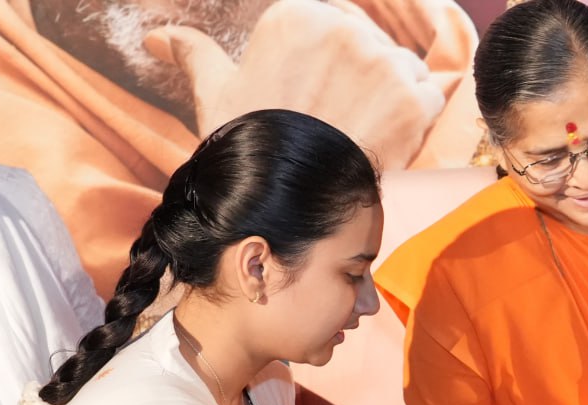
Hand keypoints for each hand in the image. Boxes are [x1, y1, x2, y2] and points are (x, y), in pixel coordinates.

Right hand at [144, 0, 444, 168]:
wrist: (285, 204)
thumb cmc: (249, 147)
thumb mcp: (217, 94)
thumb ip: (194, 54)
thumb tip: (157, 38)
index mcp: (297, 17)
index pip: (337, 26)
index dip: (337, 66)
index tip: (327, 97)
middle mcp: (344, 30)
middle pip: (373, 46)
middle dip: (365, 80)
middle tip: (343, 121)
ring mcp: (383, 64)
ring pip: (405, 70)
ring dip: (393, 98)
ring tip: (362, 133)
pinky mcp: (415, 100)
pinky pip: (430, 97)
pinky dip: (416, 121)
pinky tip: (387, 141)